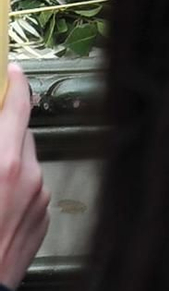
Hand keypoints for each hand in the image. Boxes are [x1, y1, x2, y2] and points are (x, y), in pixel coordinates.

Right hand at [0, 68, 48, 290]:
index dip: (14, 84)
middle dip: (3, 133)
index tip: (10, 71)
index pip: (17, 106)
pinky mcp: (43, 220)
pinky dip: (16, 188)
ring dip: (9, 162)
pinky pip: (32, 189)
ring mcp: (40, 199)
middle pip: (21, 133)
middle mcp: (29, 177)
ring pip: (26, 162)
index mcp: (4, 164)